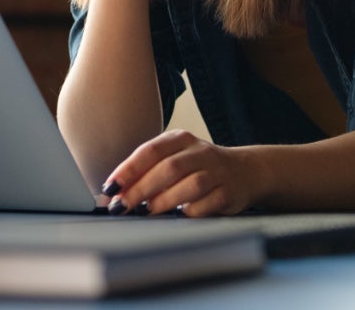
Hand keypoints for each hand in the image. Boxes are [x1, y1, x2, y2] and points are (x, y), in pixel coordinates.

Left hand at [101, 130, 258, 216]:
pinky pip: (207, 204)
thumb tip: (113, 194)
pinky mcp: (229, 192)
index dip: (129, 170)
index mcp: (179, 139)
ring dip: (164, 200)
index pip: (150, 151)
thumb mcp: (173, 159)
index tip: (110, 187)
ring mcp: (216, 171)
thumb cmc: (198, 167)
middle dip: (141, 189)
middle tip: (122, 205)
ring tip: (147, 211)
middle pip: (168, 168)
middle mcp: (199, 152)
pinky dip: (190, 211)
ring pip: (190, 185)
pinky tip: (178, 215)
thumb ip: (146, 172)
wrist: (244, 171)